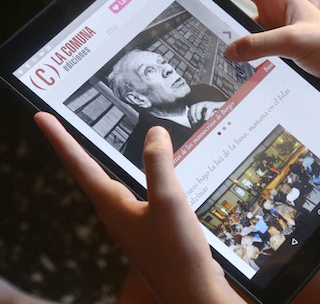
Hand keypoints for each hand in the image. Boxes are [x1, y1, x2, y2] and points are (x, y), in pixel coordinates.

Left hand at [34, 112, 244, 303]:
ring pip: (114, 181)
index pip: (80, 164)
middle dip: (78, 146)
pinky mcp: (150, 227)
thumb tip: (153, 133)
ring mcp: (132, 222)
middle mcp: (117, 213)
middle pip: (90, 171)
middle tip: (68, 124)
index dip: (60, 138)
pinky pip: (139, 192)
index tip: (43, 117)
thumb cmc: (177, 253)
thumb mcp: (168, 201)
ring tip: (105, 141)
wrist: (192, 291)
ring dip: (107, 159)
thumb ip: (159, 164)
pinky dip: (141, 174)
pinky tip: (157, 173)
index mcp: (113, 205)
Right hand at [180, 0, 319, 121]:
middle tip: (184, 15)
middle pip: (235, 9)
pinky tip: (229, 74)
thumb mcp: (296, 41)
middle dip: (212, 11)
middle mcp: (276, 16)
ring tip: (204, 52)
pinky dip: (241, 64)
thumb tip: (228, 50)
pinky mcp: (279, 59)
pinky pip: (252, 57)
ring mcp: (276, 38)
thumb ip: (260, 44)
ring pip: (242, 38)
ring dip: (228, 45)